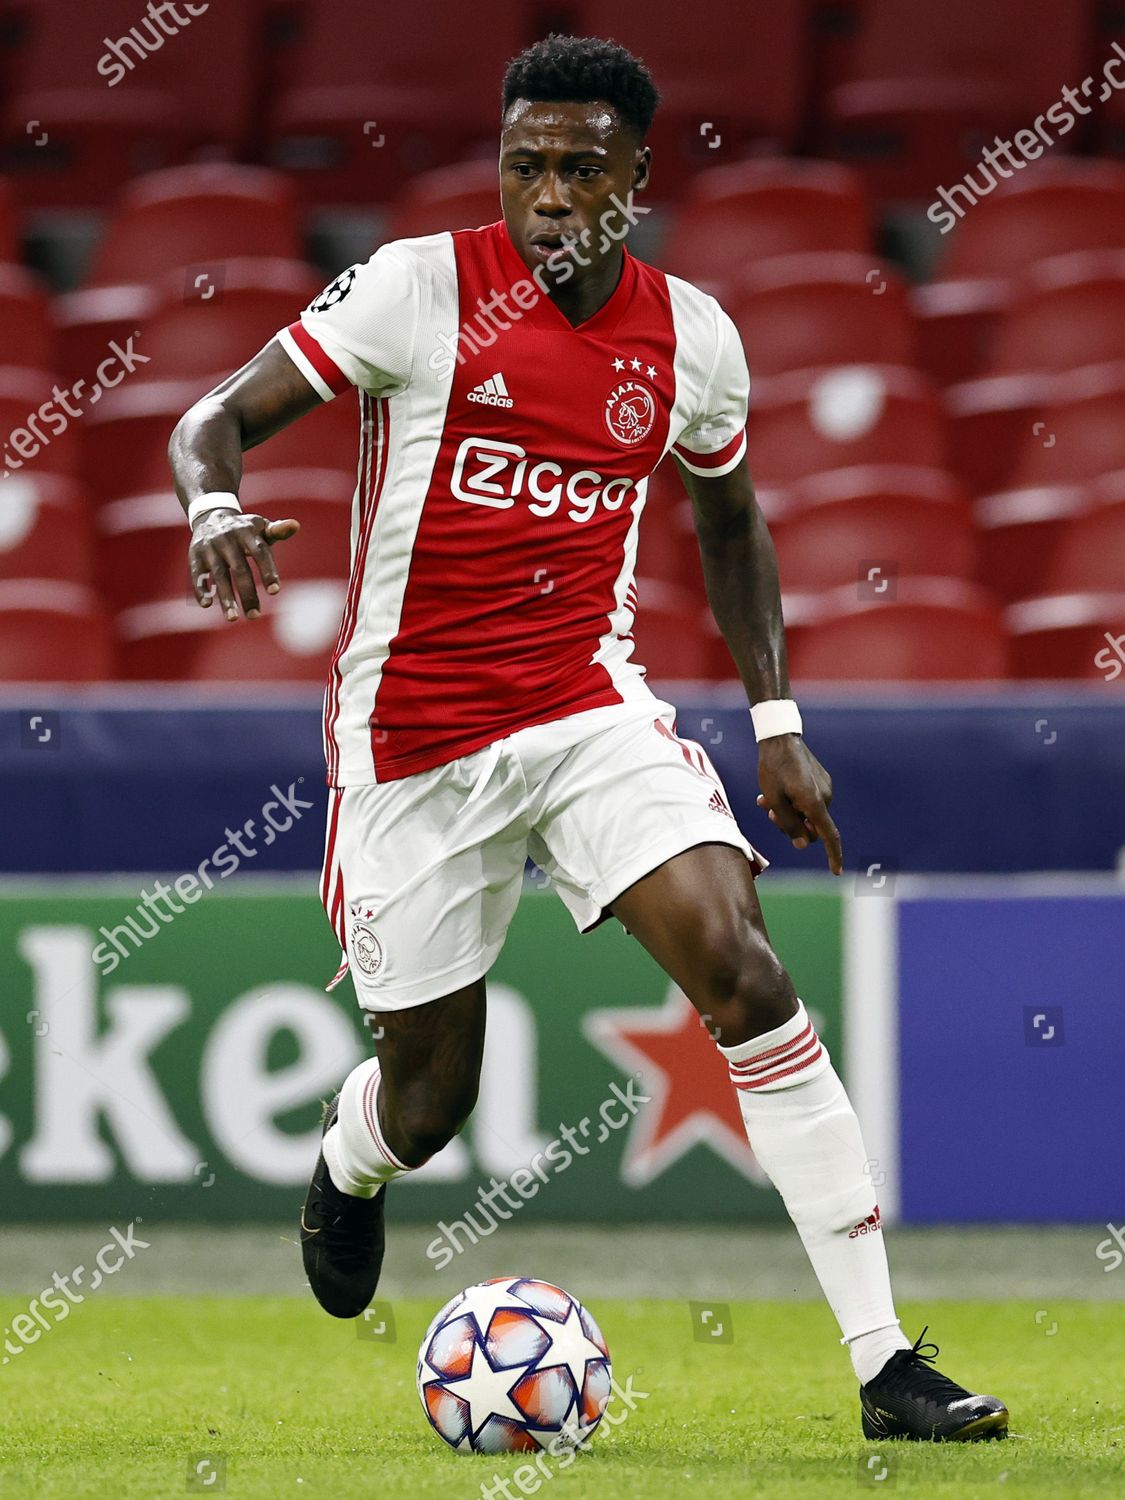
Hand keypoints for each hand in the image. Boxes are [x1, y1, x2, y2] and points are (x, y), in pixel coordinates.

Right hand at [189, 511, 299, 620]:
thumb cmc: (246, 531)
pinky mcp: (195, 555)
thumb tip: (295, 526)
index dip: (268, 571)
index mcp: (247, 531)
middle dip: (247, 593)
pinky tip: (207, 605)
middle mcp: (227, 539)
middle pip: (239, 569)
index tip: (275, 592)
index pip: (260, 552)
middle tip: (255, 616)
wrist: (212, 517)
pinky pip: (197, 573)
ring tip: (233, 618)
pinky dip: (201, 588)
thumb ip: (278, 531)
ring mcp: (210, 547)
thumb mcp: (261, 528)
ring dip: (225, 597)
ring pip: (218, 574)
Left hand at [755, 734, 842, 875]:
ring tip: (766, 800)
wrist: (780, 738)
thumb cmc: (773, 769)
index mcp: (815, 803)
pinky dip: (794, 802)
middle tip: (769, 814)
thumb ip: (788, 825)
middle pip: (811, 828)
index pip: (829, 836)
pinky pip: (809, 801)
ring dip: (789, 813)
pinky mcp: (821, 781)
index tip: (835, 872)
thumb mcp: (774, 800)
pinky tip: (776, 792)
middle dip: (791, 826)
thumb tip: (802, 844)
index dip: (833, 856)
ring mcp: (825, 788)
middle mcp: (825, 797)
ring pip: (807, 815)